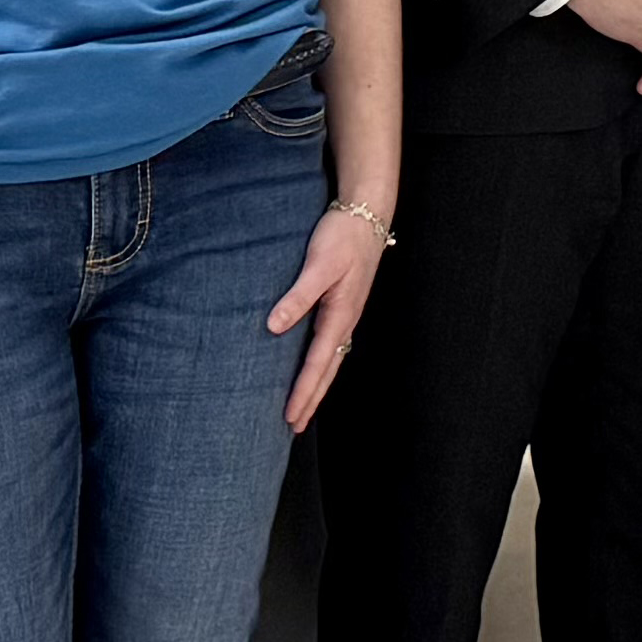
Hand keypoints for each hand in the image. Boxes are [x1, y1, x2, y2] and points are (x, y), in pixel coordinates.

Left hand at [268, 201, 388, 427]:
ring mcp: (345, 313)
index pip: (318, 364)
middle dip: (311, 399)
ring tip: (301, 405)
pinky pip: (330, 344)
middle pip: (327, 370)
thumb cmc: (343, 237)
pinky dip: (320, 364)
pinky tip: (311, 366)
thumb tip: (274, 327)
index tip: (289, 418)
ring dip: (316, 384)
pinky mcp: (342, 303)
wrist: (368, 214)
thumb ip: (297, 296)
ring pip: (330, 359)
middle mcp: (345, 320)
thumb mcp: (319, 264)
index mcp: (341, 315)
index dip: (303, 392)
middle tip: (293, 427)